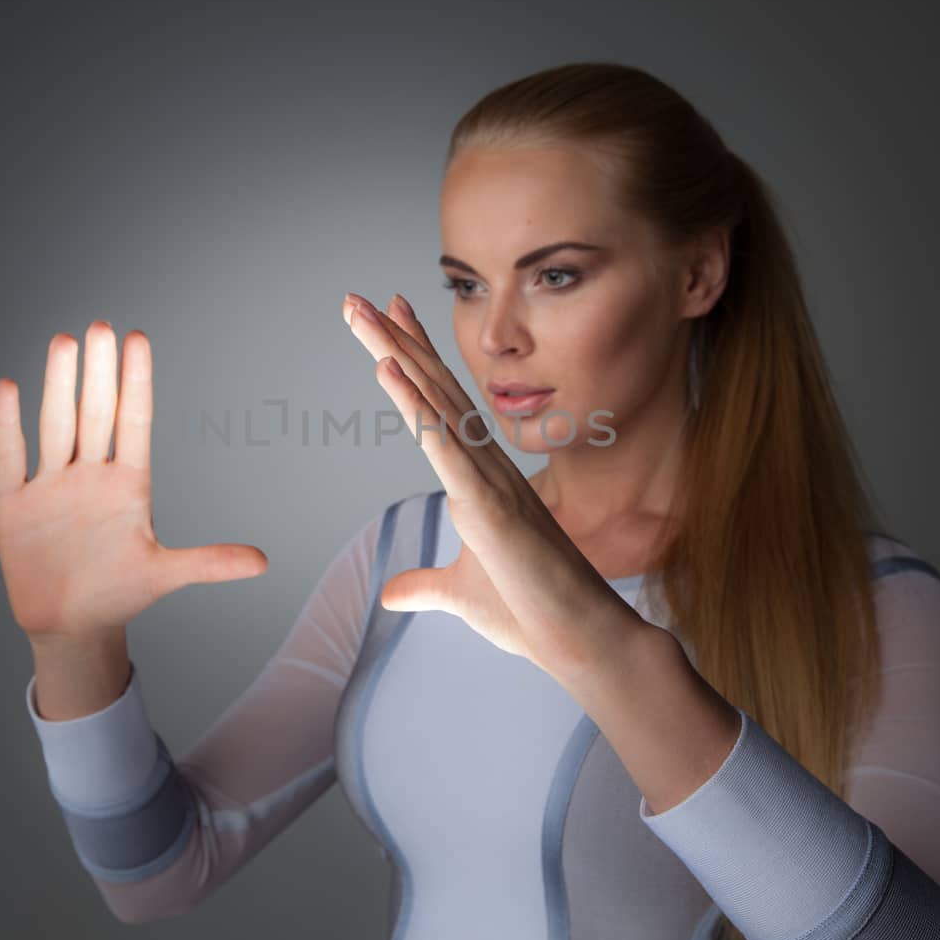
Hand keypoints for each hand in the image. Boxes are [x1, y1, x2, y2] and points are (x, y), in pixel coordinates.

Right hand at [0, 321, 268, 643]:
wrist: (70, 625)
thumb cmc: (120, 593)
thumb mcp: (164, 575)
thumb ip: (210, 563)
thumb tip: (264, 564)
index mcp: (128, 485)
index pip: (134, 421)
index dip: (135, 381)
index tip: (137, 338)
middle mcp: (90, 474)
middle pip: (94, 414)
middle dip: (98, 373)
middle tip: (100, 327)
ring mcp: (51, 485)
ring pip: (55, 426)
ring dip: (58, 387)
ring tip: (63, 342)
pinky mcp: (13, 503)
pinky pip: (11, 456)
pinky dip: (7, 424)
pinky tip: (9, 386)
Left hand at [341, 292, 639, 682]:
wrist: (582, 640)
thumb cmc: (531, 613)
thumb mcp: (461, 594)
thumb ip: (426, 586)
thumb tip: (392, 592)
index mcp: (483, 480)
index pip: (441, 406)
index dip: (415, 360)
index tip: (391, 319)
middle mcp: (486, 467)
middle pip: (433, 390)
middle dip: (395, 341)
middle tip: (357, 299)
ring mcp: (488, 481)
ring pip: (433, 404)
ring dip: (394, 354)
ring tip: (359, 313)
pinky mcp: (488, 507)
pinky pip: (443, 447)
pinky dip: (415, 408)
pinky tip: (388, 371)